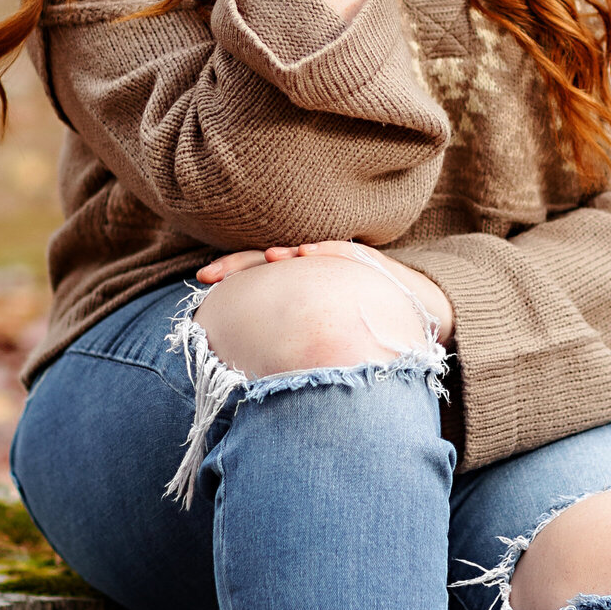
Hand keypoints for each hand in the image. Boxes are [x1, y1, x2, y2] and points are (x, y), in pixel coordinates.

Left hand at [196, 239, 454, 341]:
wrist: (410, 304)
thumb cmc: (355, 317)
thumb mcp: (316, 322)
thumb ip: (288, 330)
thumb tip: (249, 359)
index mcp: (293, 278)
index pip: (256, 270)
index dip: (230, 272)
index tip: (200, 281)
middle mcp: (307, 262)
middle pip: (267, 257)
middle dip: (239, 264)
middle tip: (210, 274)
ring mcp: (332, 258)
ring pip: (301, 250)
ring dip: (283, 253)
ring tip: (268, 256)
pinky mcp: (358, 259)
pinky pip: (339, 253)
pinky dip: (321, 252)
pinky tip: (304, 253)